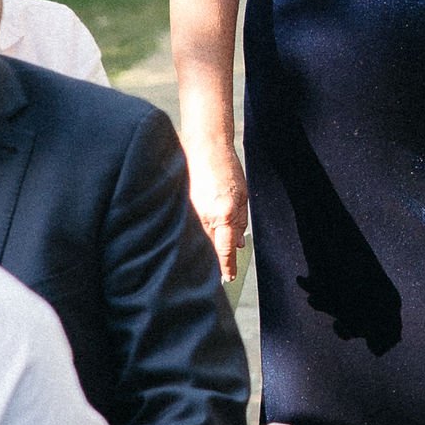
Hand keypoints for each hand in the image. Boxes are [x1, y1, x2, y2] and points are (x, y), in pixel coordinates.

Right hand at [189, 140, 248, 281]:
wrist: (205, 147)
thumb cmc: (226, 169)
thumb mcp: (242, 195)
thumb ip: (240, 221)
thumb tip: (239, 244)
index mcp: (224, 214)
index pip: (224, 249)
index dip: (226, 265)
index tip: (228, 277)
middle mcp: (205, 216)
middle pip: (208, 248)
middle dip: (213, 262)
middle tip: (217, 276)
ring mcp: (190, 212)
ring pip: (197, 239)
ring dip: (203, 250)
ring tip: (205, 261)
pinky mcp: (182, 206)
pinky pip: (188, 227)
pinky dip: (193, 235)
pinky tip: (195, 239)